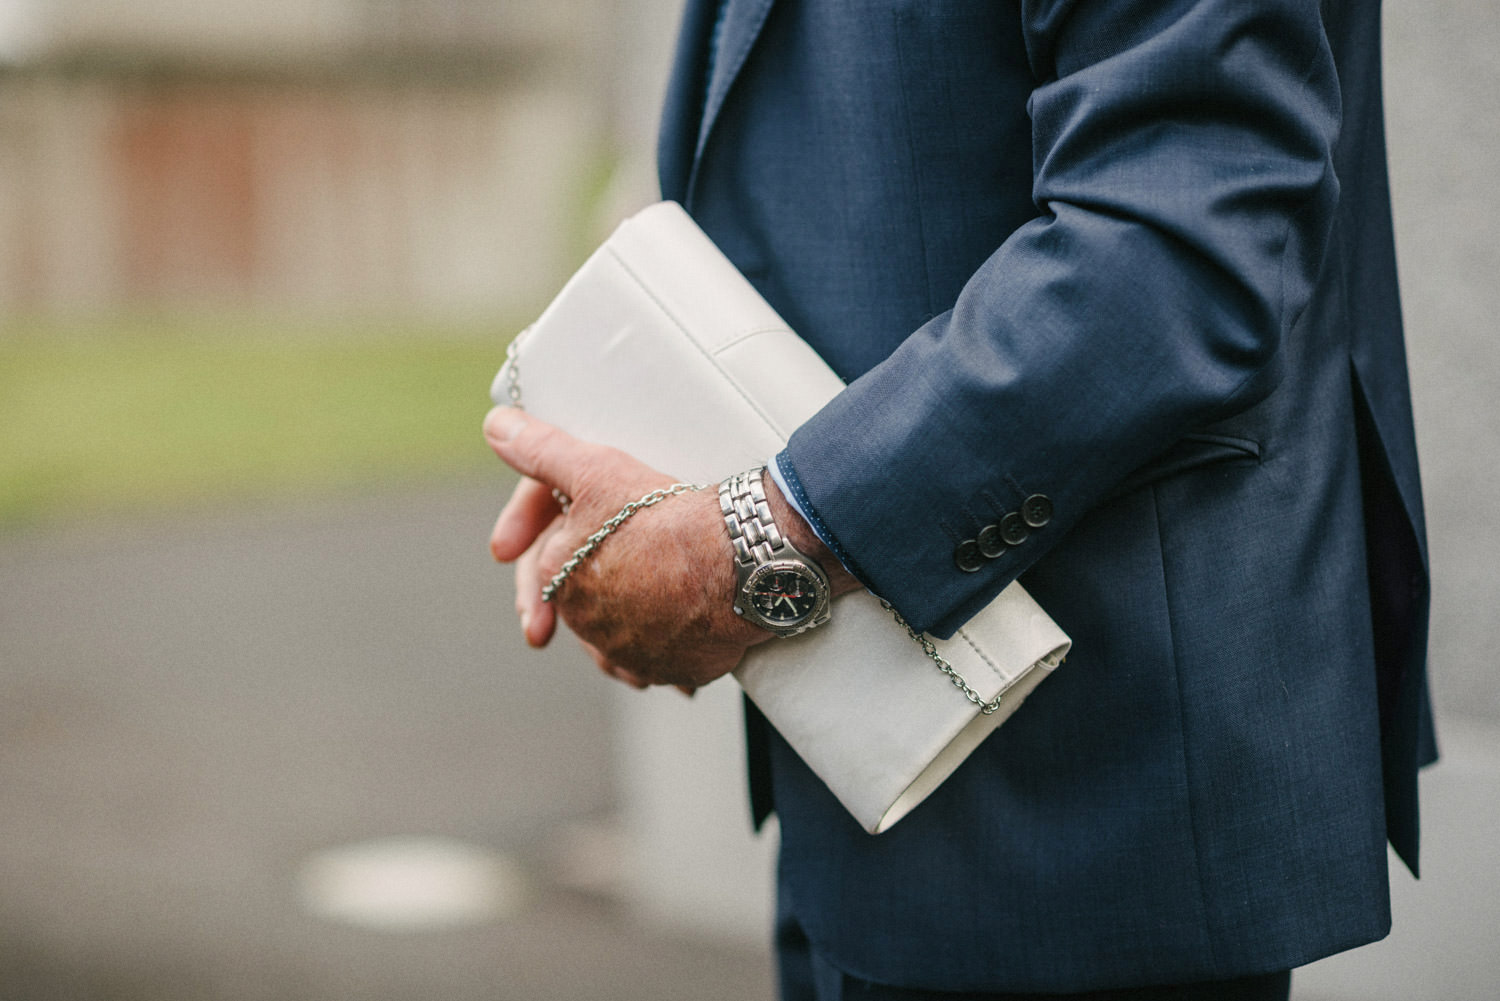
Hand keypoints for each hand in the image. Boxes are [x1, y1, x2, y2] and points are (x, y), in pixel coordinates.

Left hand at [483, 407, 773, 689]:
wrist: (739, 560)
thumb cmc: (664, 516)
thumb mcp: (595, 470)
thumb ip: (541, 451)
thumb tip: (497, 426)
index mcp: (560, 581)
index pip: (540, 565)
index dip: (535, 537)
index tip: (525, 544)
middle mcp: (590, 627)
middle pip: (579, 604)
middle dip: (580, 591)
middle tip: (591, 572)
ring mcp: (634, 654)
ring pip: (614, 637)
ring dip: (615, 624)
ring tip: (629, 605)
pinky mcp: (677, 671)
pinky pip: (656, 663)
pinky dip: (657, 648)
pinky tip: (666, 633)